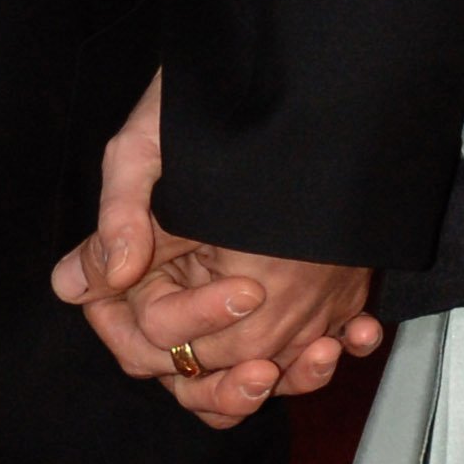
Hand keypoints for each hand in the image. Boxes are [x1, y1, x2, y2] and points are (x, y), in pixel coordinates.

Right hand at [51, 73, 383, 429]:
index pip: (141, 336)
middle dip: (227, 383)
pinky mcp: (282, 301)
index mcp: (135, 270)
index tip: (247, 291)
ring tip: (320, 353)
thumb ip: (122, 208)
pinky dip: (332, 350)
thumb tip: (108, 276)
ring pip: (243, 377)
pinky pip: (298, 353)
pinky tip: (356, 334)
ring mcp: (228, 304)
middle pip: (188, 375)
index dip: (184, 329)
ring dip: (284, 377)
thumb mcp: (144, 145)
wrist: (272, 81)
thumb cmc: (187, 106)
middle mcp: (178, 295)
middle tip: (267, 364)